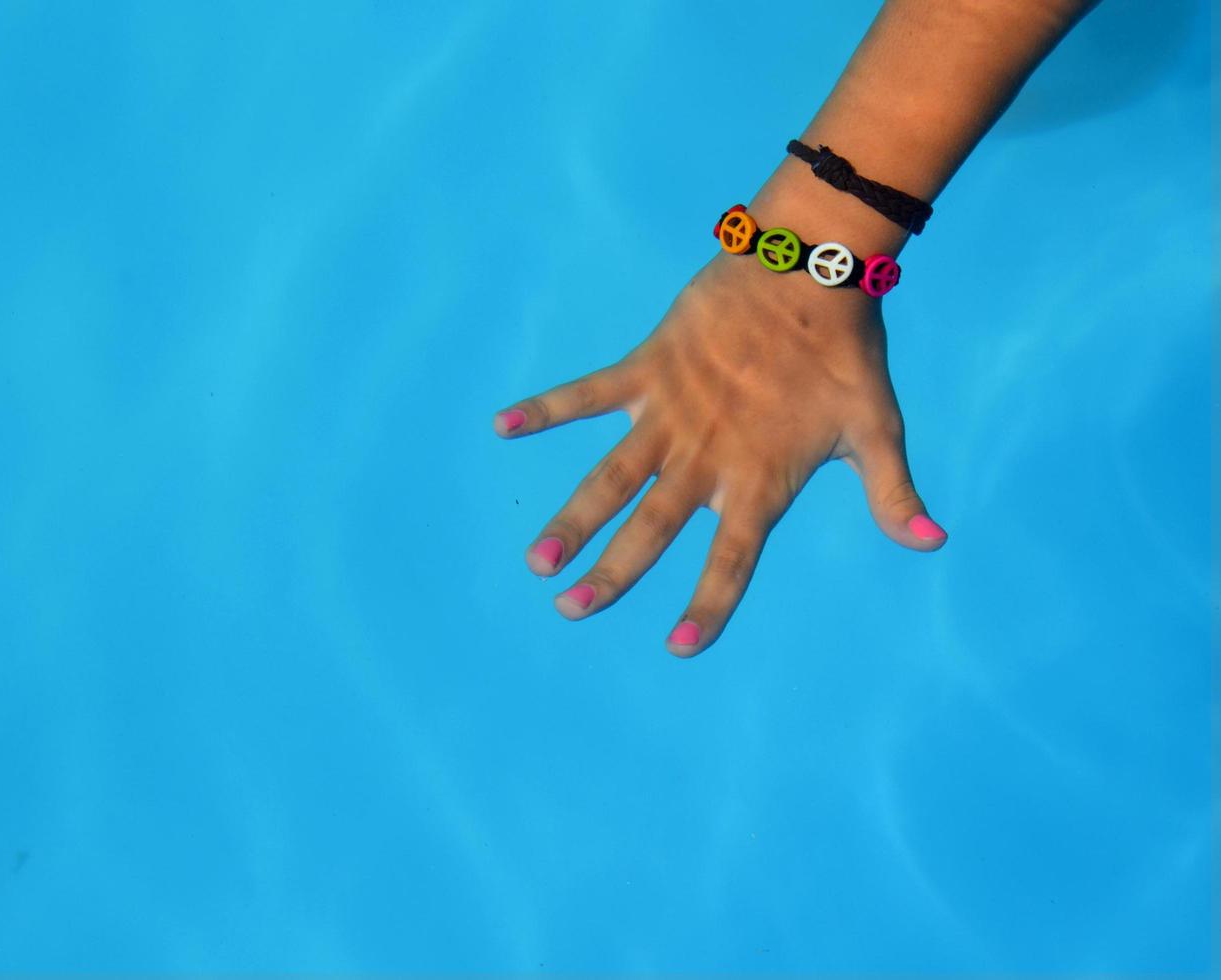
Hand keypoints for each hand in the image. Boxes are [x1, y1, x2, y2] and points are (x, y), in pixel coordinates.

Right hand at [492, 244, 946, 658]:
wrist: (813, 265)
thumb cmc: (848, 352)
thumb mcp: (876, 428)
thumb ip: (894, 494)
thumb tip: (933, 543)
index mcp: (759, 479)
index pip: (732, 559)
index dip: (708, 605)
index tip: (679, 647)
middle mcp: (708, 456)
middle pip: (653, 529)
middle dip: (612, 575)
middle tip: (571, 610)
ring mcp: (672, 413)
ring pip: (611, 478)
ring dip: (574, 520)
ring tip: (540, 560)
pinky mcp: (648, 369)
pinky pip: (587, 393)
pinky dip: (547, 408)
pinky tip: (502, 425)